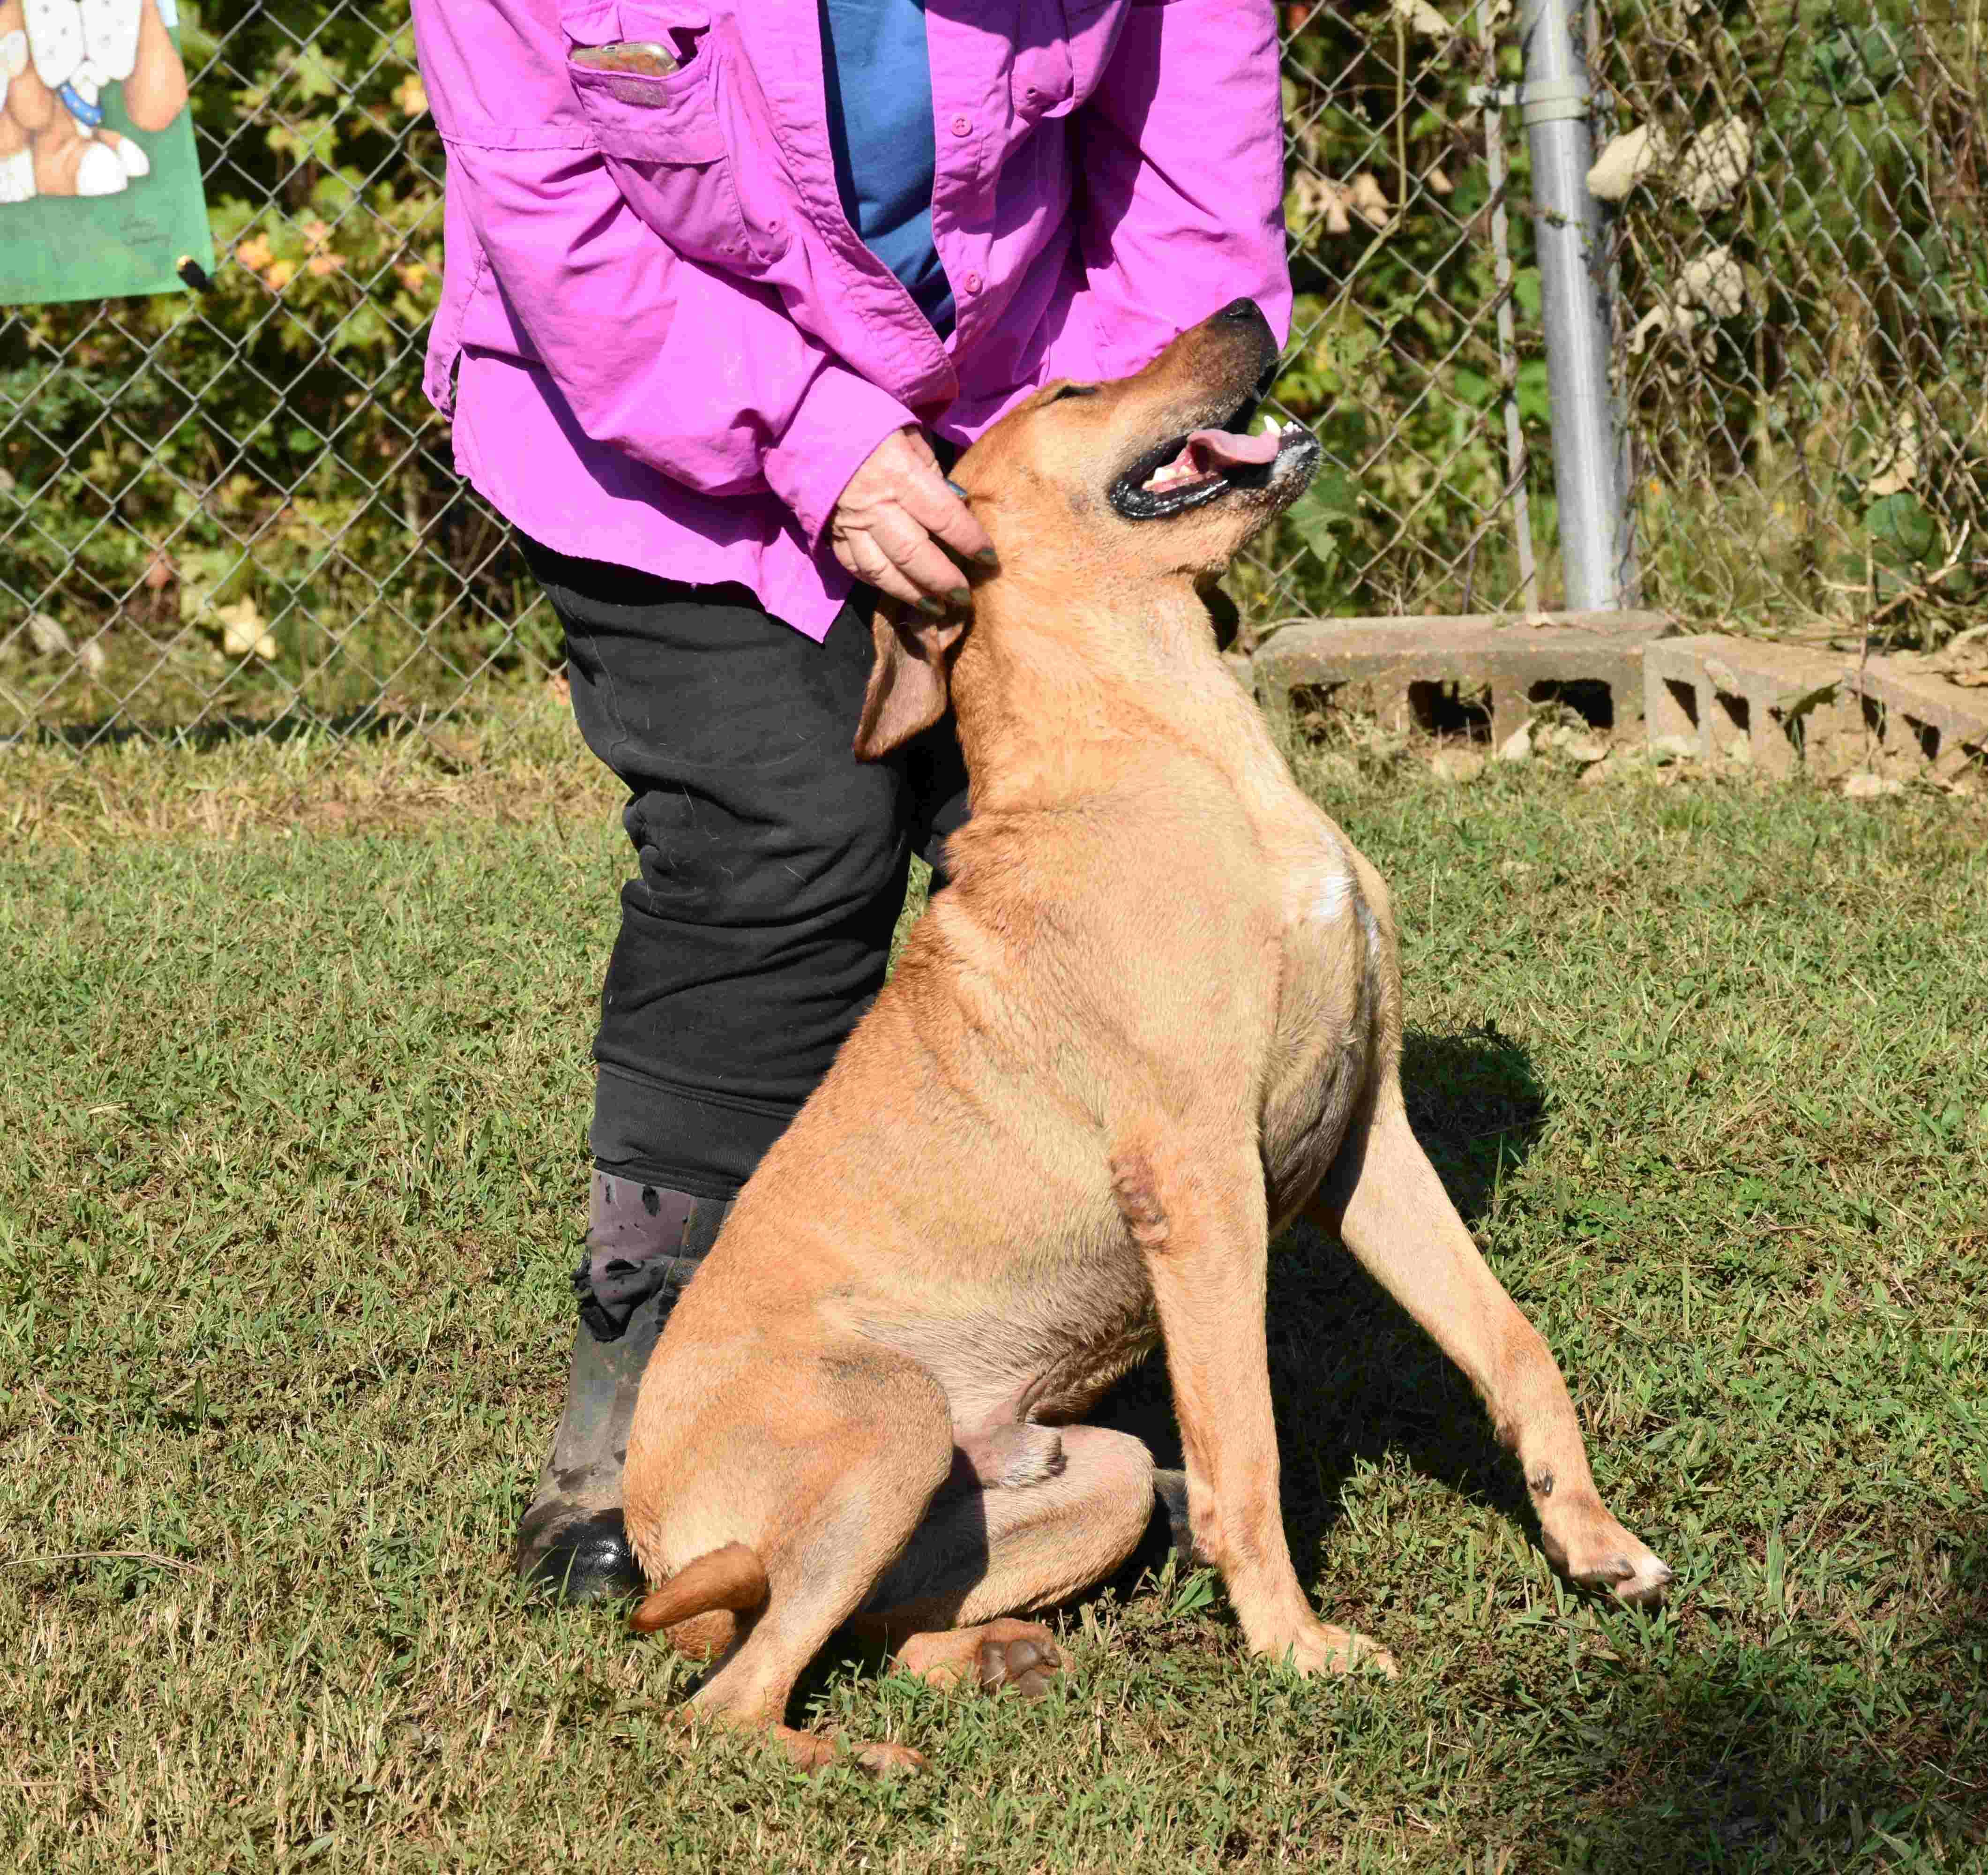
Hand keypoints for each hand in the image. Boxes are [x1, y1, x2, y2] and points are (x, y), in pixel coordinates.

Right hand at [828, 428, 996, 613]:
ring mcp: (849, 522)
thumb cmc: (868, 419)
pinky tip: (898, 590)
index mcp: (899, 474)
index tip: (990, 560)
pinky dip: (878, 583)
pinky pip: (855, 567)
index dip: (971, 542)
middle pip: (915, 556)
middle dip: (943, 581)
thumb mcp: (910, 434)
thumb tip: (957, 506)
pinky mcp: (830, 532)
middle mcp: (874, 504)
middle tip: (965, 598)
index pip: (945, 518)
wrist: (806, 417)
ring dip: (912, 594)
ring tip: (936, 607)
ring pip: (882, 571)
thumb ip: (933, 473)